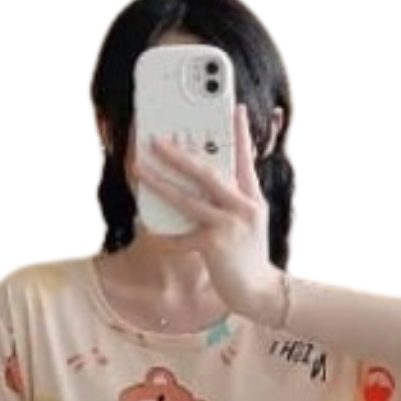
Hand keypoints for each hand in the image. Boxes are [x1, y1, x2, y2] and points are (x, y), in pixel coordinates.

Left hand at [135, 101, 282, 322]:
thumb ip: (236, 198)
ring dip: (160, 181)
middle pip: (208, 172)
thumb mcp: (251, 222)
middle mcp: (243, 206)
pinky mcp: (215, 246)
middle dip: (179, 153)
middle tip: (156, 137)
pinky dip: (165, 233)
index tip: (235, 107)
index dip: (240, 131)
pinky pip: (182, 236)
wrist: (260, 293)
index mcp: (252, 197)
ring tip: (139, 168)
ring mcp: (229, 225)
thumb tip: (209, 178)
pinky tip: (148, 225)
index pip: (245, 157)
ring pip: (188, 198)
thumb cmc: (249, 257)